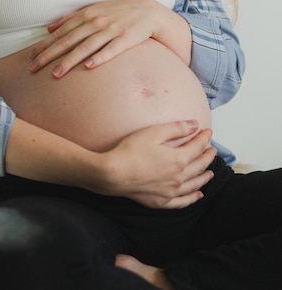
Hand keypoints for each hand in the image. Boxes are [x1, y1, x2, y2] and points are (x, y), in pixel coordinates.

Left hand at [28, 0, 188, 77]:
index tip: (30, 58)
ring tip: (56, 74)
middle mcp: (96, 22)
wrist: (147, 11)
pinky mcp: (125, 39)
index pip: (61, 32)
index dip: (45, 45)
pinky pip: (110, 50)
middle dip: (50, 55)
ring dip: (69, 60)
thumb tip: (49, 27)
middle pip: (69, 40)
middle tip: (34, 68)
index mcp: (86, 14)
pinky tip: (89, 67)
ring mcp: (111, 30)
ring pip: (86, 47)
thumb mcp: (93, 10)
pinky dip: (99, 58)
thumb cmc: (116, 12)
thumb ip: (71, 19)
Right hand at [96, 121, 215, 208]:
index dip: (204, 138)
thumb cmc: (131, 151)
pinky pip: (182, 202)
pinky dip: (192, 198)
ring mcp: (170, 191)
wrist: (113, 174)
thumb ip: (177, 128)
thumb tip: (195, 125)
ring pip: (194, 185)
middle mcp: (178, 177)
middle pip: (199, 166)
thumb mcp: (154, 132)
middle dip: (207, 157)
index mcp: (178, 159)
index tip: (207, 131)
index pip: (197, 147)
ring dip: (204, 177)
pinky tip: (197, 195)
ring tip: (210, 173)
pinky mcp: (161, 201)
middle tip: (212, 150)